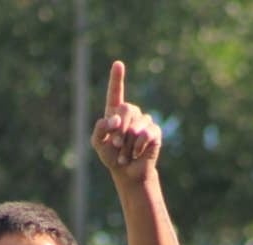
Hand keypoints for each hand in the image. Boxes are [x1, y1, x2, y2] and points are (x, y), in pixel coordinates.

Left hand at [90, 61, 161, 180]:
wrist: (127, 172)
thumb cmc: (111, 156)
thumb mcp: (98, 143)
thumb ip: (99, 129)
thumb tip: (114, 119)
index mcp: (115, 113)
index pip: (116, 92)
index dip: (117, 78)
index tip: (118, 64)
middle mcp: (131, 114)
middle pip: (126, 108)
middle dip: (120, 129)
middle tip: (116, 144)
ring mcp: (144, 121)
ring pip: (136, 125)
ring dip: (127, 143)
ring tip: (125, 155)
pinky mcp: (154, 132)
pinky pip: (147, 134)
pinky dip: (138, 146)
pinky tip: (136, 153)